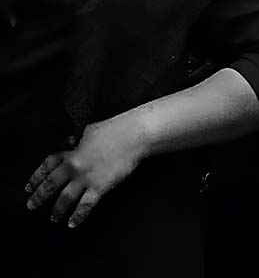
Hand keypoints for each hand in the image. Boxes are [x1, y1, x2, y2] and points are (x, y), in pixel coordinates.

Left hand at [25, 112, 151, 227]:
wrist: (135, 135)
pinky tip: (73, 223)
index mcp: (70, 152)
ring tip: (53, 219)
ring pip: (64, 199)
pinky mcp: (99, 187)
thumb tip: (69, 143)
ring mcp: (85, 178)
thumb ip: (76, 141)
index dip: (35, 178)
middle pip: (50, 185)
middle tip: (31, 206)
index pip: (46, 166)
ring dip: (57, 210)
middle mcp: (73, 166)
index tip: (28, 187)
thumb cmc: (115, 129)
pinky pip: (85, 206)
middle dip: (38, 198)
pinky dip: (78, 216)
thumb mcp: (89, 131)